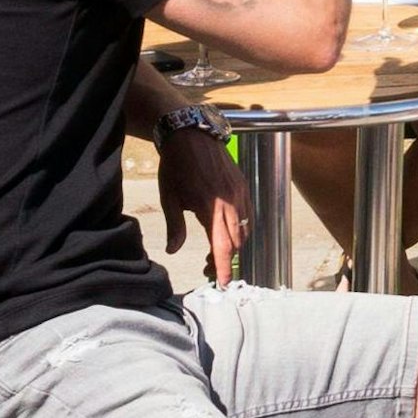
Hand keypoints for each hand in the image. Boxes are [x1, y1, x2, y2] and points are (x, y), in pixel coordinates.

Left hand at [151, 108, 247, 280]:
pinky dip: (241, 229)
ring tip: (216, 251)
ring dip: (233, 245)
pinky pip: (248, 214)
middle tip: (208, 268)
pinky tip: (227, 231)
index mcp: (210, 208)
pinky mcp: (243, 185)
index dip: (223, 268)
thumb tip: (173, 251)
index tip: (223, 284)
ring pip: (244, 229)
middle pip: (236, 242)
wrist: (191, 134)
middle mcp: (230, 202)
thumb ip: (175, 227)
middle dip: (225, 260)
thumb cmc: (176, 166)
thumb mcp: (169, 198)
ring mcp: (240, 193)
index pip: (221, 247)